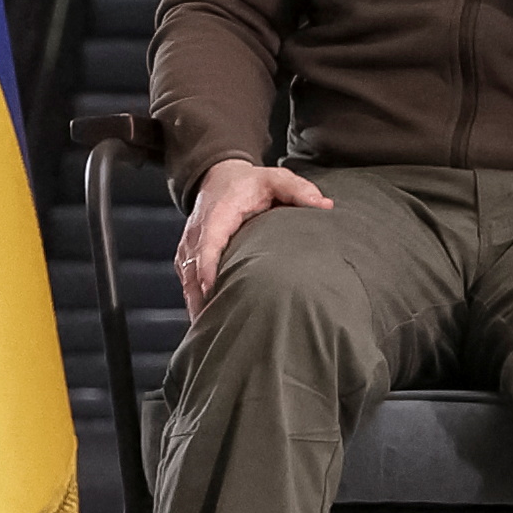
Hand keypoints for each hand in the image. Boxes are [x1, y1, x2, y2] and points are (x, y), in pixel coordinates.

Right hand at [176, 157, 327, 313]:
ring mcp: (190, 245)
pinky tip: (207, 324)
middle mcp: (198, 231)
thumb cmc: (250, 184)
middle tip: (215, 326)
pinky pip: (188, 283)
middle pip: (193, 268)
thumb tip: (325, 206)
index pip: (209, 241)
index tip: (211, 289)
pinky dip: (195, 302)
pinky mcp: (188, 257)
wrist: (219, 178)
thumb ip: (299, 190)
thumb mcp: (276, 179)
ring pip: (188, 280)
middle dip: (201, 297)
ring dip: (196, 305)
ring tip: (210, 334)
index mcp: (219, 213)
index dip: (208, 266)